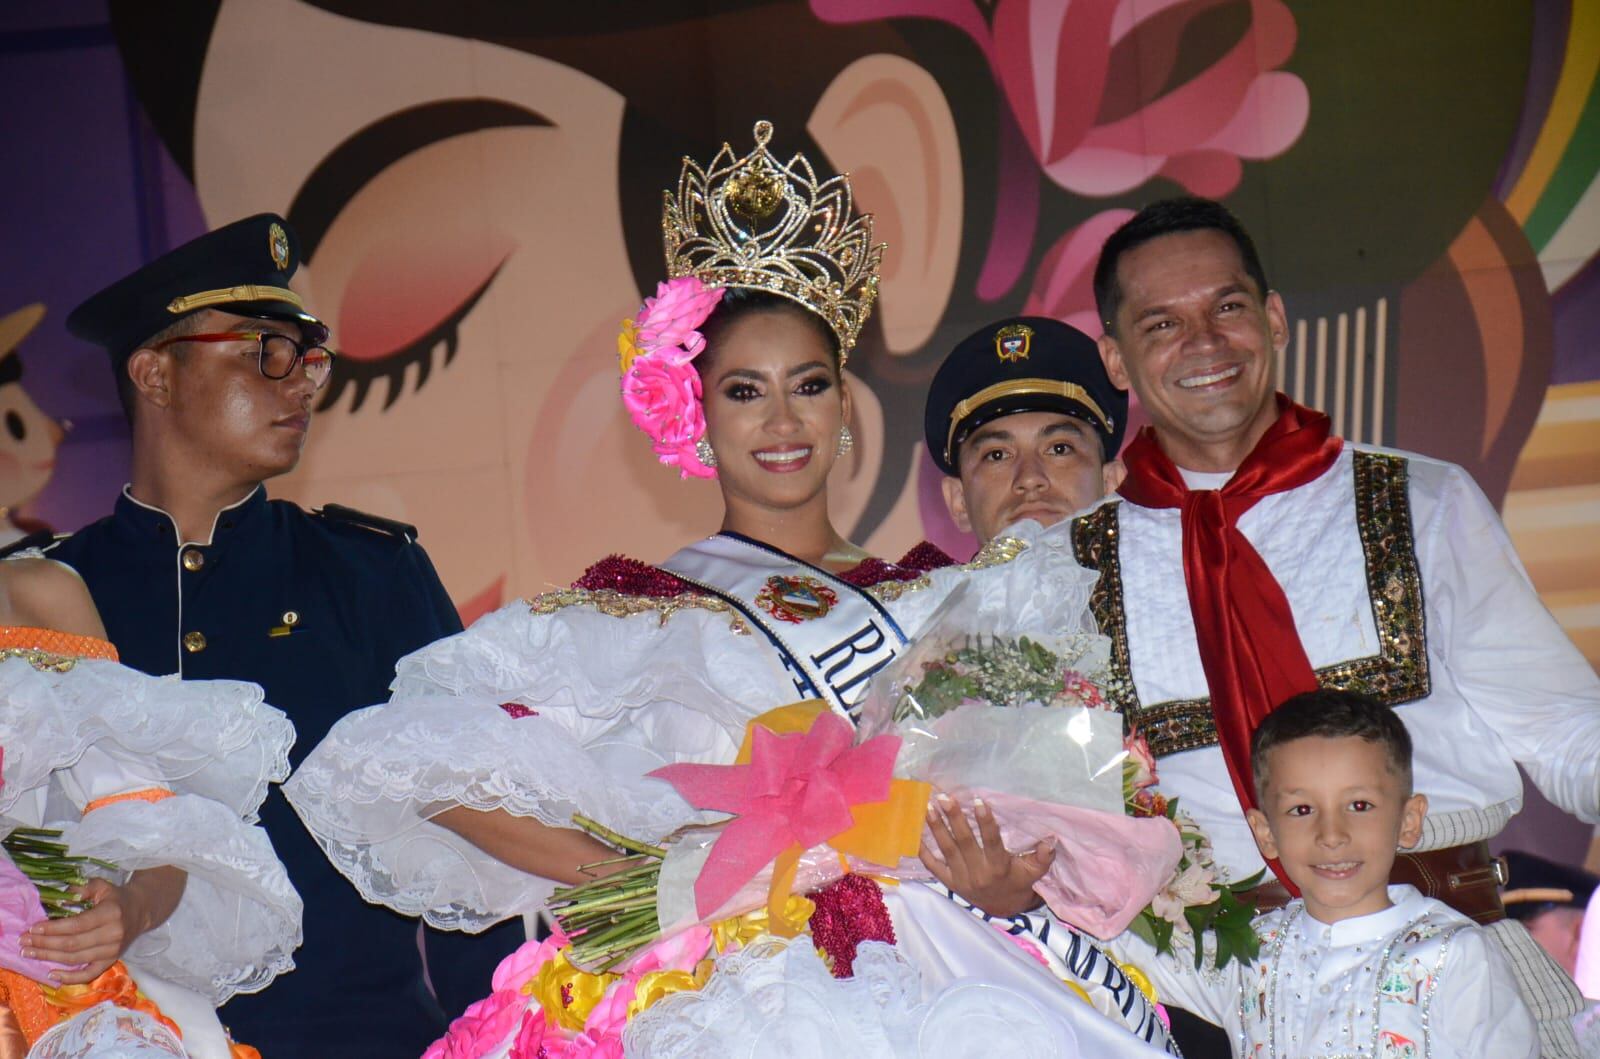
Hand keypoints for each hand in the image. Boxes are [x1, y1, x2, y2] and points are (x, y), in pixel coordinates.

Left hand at [21, 878, 137, 983]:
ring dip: (49, 957)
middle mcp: (113, 935)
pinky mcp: (111, 961)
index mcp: (111, 914)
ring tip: (30, 953)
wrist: (141, 911)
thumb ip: (83, 889)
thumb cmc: (117, 898)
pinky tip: (51, 974)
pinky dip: (69, 978)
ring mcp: (112, 951)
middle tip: (24, 942)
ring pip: (75, 959)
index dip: (53, 929)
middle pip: (72, 944)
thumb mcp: (103, 886)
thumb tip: (61, 897)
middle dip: (45, 944)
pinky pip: (88, 974)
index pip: (77, 925)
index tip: (33, 928)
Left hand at [921, 794, 1054, 919]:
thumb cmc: (1018, 883)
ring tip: (928, 807)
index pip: (991, 841)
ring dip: (936, 828)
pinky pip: (933, 866)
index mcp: (999, 867)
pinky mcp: (949, 882)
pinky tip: (916, 833)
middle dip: (954, 818)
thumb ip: (1043, 857)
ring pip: (947, 851)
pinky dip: (924, 851)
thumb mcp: (1034, 872)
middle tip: (944, 797)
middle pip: (964, 843)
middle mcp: (978, 872)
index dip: (985, 822)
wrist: (1002, 909)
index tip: (978, 801)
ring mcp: (961, 878)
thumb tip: (1051, 840)